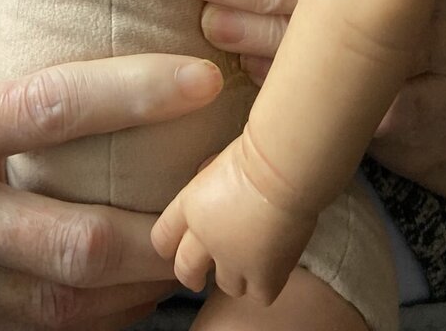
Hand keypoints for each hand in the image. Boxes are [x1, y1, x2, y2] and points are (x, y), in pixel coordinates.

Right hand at [0, 46, 221, 330]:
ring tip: (193, 249)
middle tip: (224, 199)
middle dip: (163, 232)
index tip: (199, 78)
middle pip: (74, 243)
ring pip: (65, 308)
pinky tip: (124, 291)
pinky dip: (86, 317)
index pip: (43, 109)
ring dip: (141, 287)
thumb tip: (62, 44)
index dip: (129, 96)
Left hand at [151, 138, 313, 305]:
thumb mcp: (217, 163)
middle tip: (198, 277)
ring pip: (226, 285)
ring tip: (246, 266)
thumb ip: (208, 184)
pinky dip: (265, 286)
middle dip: (190, 275)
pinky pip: (259, 295)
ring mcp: (233, 260)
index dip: (168, 246)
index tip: (175, 248)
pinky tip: (272, 269)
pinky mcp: (263, 274)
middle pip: (185, 269)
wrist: (283, 168)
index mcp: (190, 206)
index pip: (163, 236)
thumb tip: (209, 184)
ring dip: (235, 277)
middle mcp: (205, 237)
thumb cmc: (254, 151)